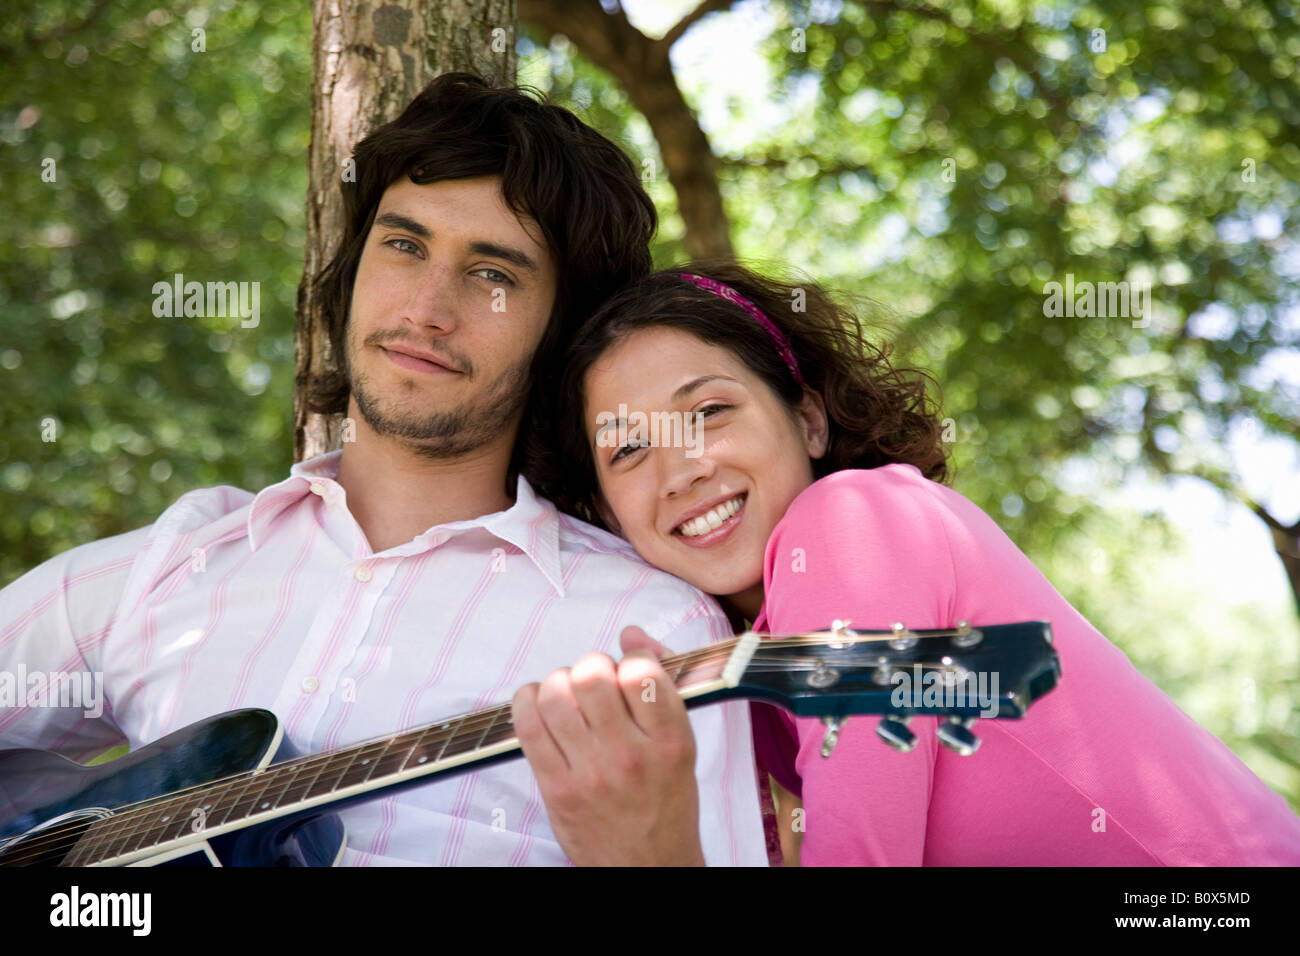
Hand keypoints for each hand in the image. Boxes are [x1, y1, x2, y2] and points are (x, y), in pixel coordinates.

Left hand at [512, 625, 704, 865]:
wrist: (649, 867)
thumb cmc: (666, 801)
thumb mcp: (681, 743)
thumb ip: (661, 682)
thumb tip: (631, 633)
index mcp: (671, 741)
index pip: (640, 670)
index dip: (628, 659)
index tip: (625, 673)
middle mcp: (631, 755)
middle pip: (591, 675)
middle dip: (589, 669)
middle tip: (593, 687)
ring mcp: (591, 773)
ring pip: (555, 694)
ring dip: (557, 684)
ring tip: (566, 698)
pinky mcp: (557, 789)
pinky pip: (527, 726)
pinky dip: (526, 702)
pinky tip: (537, 705)